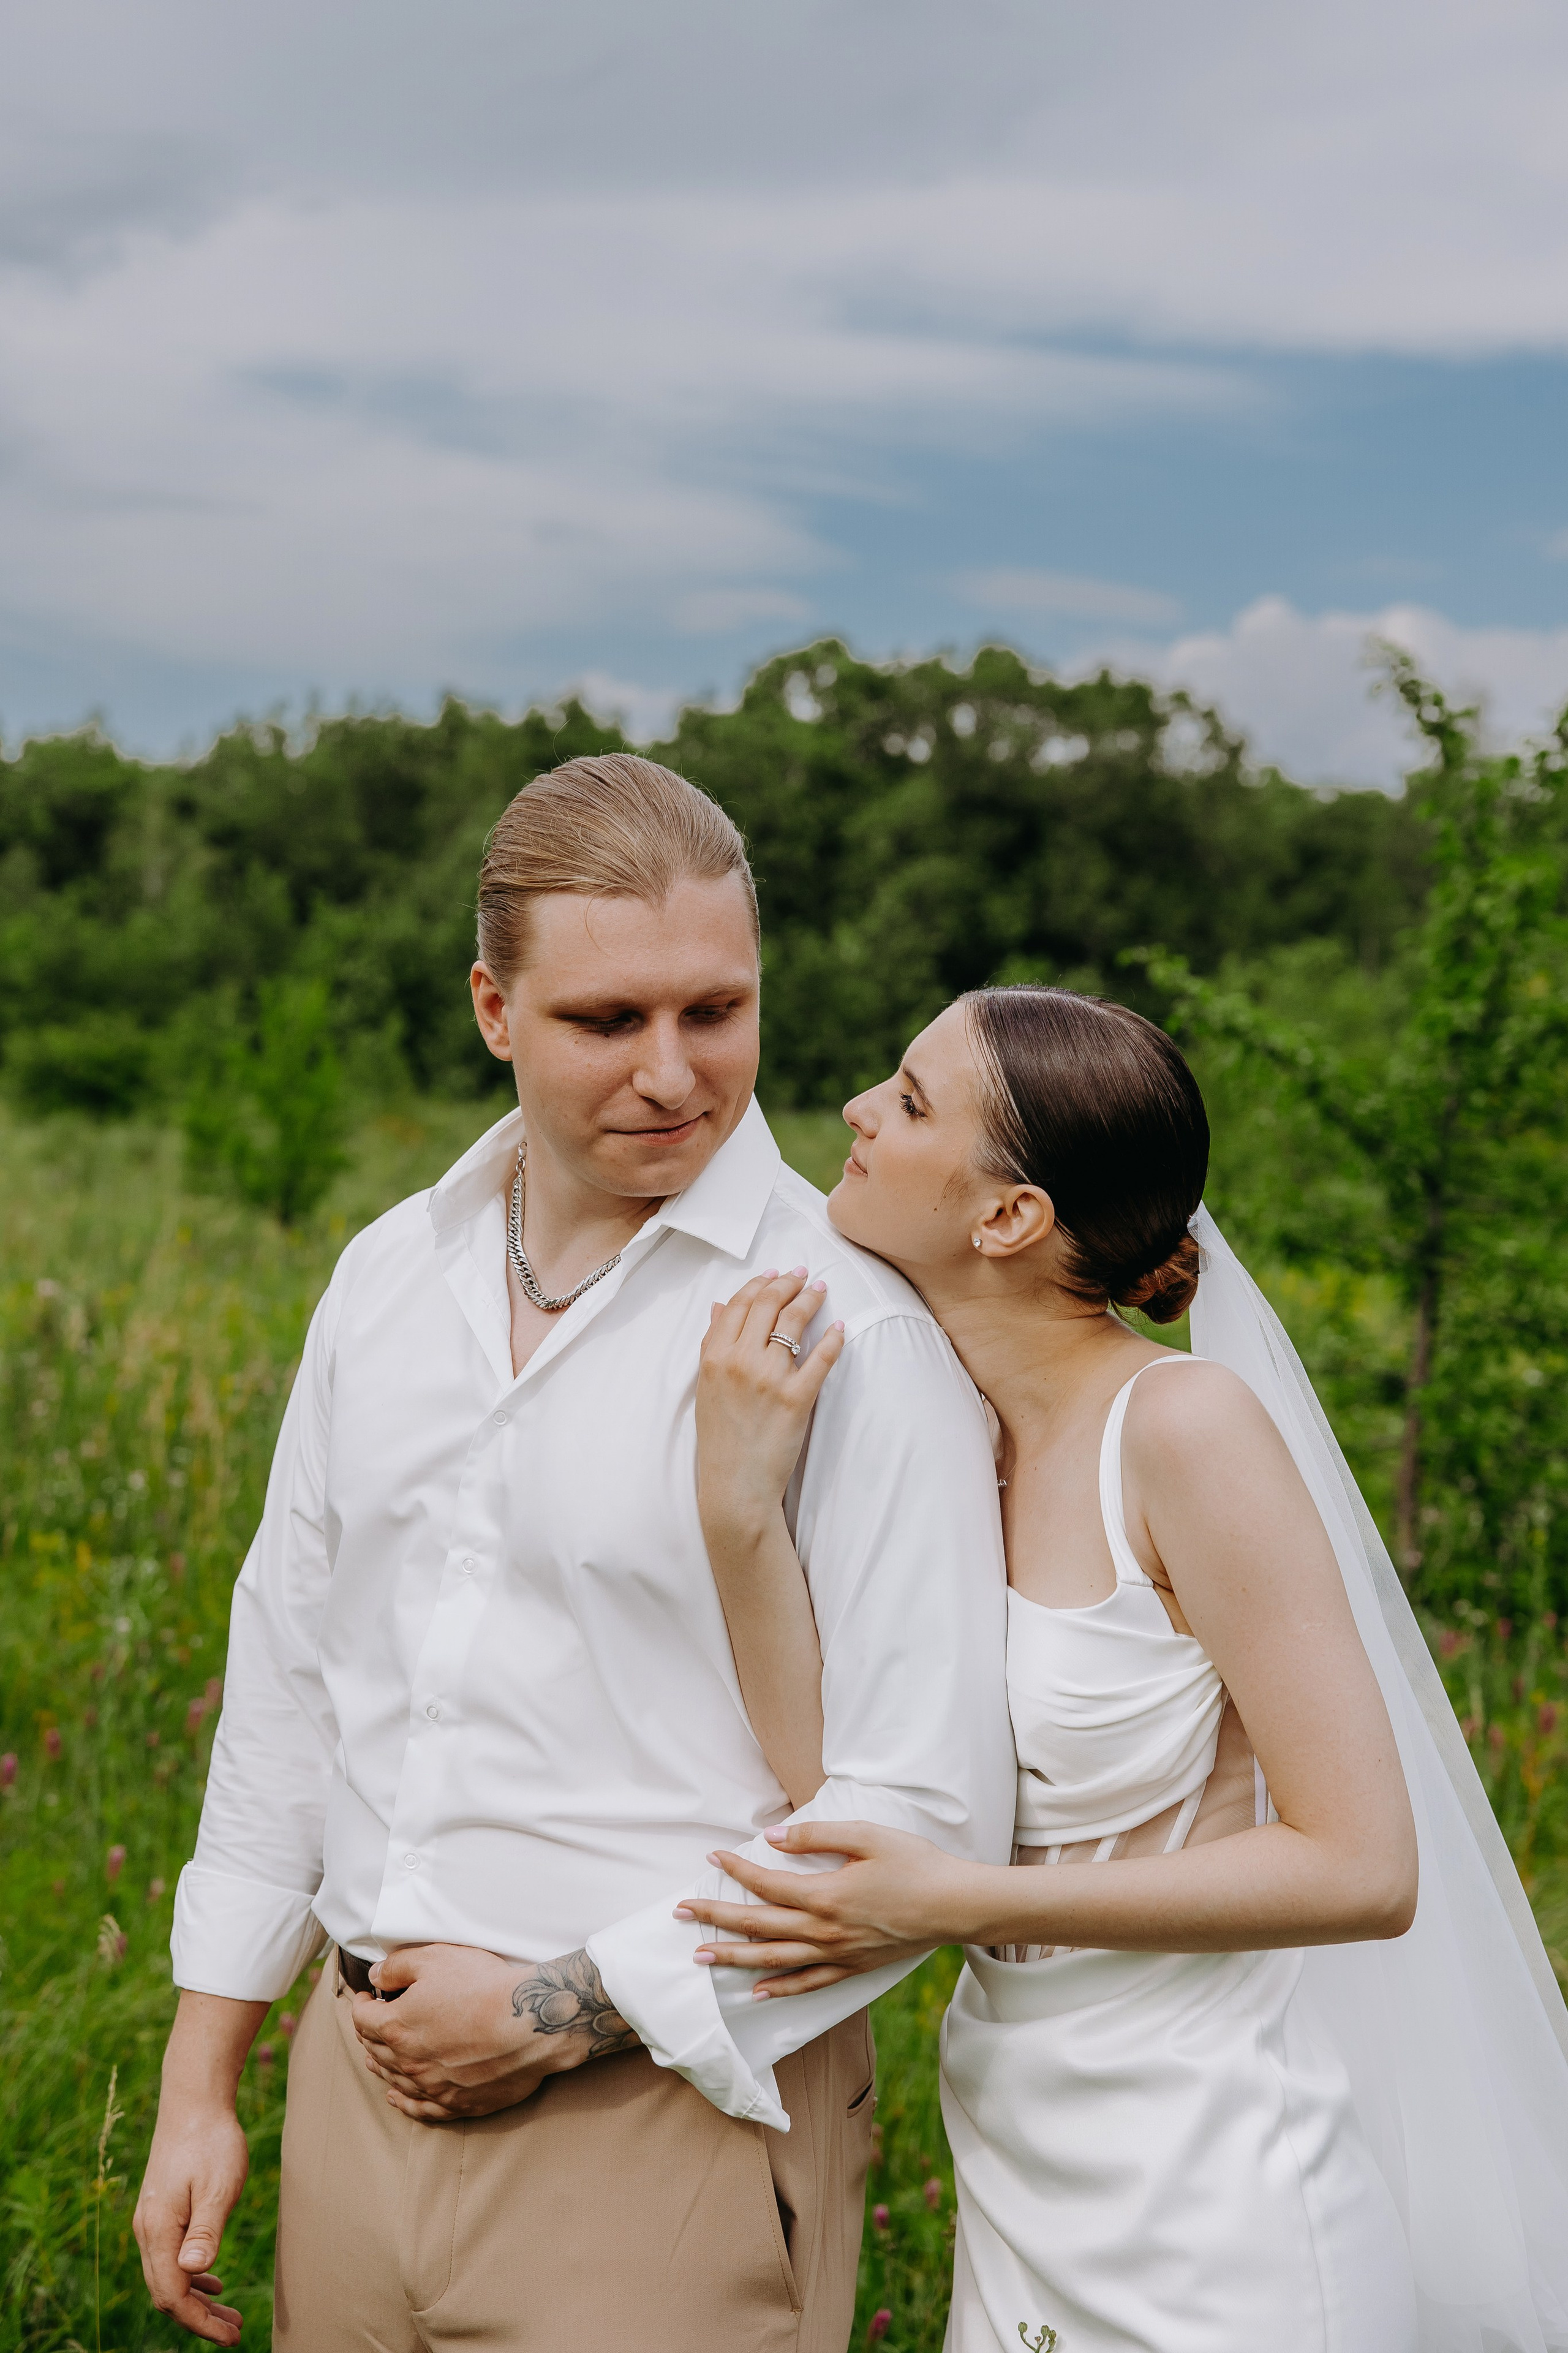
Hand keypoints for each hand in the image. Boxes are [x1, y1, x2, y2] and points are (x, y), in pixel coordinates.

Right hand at [133, 2101, 249, 2345]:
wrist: (194, 2102)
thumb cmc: (211, 2142)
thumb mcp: (219, 2186)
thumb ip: (206, 2230)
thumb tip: (194, 2271)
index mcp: (158, 2230)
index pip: (172, 2294)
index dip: (199, 2322)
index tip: (231, 2335)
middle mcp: (147, 2230)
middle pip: (166, 2291)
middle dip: (198, 2318)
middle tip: (234, 2331)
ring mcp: (152, 2221)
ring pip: (168, 2276)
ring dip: (196, 2298)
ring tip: (228, 2313)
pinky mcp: (162, 2211)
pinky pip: (170, 2256)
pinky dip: (190, 2275)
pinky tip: (212, 2279)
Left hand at [352, 1944, 636, 2118]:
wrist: (529, 2022)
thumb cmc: (483, 1986)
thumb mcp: (435, 1958)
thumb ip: (396, 1967)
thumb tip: (374, 1979)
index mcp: (397, 2026)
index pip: (362, 2018)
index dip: (361, 2004)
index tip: (367, 1996)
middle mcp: (408, 2062)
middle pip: (375, 2050)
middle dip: (368, 2034)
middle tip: (371, 2022)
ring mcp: (433, 2087)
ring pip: (394, 2080)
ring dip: (380, 2066)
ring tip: (375, 2057)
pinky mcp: (458, 2102)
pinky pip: (421, 2109)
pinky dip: (404, 2103)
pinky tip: (397, 2097)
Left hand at [674, 1821, 987, 1997]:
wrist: (955, 1905)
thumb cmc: (915, 1864)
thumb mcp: (868, 1836)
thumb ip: (818, 1836)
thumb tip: (774, 1838)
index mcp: (827, 1895)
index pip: (767, 1884)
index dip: (737, 1871)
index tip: (713, 1858)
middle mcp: (826, 1930)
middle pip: (760, 1926)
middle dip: (716, 1920)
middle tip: (681, 1913)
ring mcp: (838, 1954)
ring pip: (775, 1960)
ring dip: (734, 1958)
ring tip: (701, 1957)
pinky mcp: (853, 1968)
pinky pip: (808, 1983)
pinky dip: (780, 1989)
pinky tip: (756, 1992)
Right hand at [697, 1270, 844, 1534]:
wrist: (735, 1484)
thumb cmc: (720, 1437)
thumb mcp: (706, 1387)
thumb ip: (712, 1344)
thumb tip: (718, 1306)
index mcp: (713, 1356)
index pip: (739, 1304)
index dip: (760, 1283)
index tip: (777, 1274)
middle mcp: (739, 1361)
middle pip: (768, 1305)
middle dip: (789, 1283)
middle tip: (804, 1275)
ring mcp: (768, 1378)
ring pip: (794, 1323)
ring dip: (811, 1300)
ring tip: (821, 1291)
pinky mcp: (796, 1398)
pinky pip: (820, 1358)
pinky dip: (833, 1339)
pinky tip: (839, 1327)